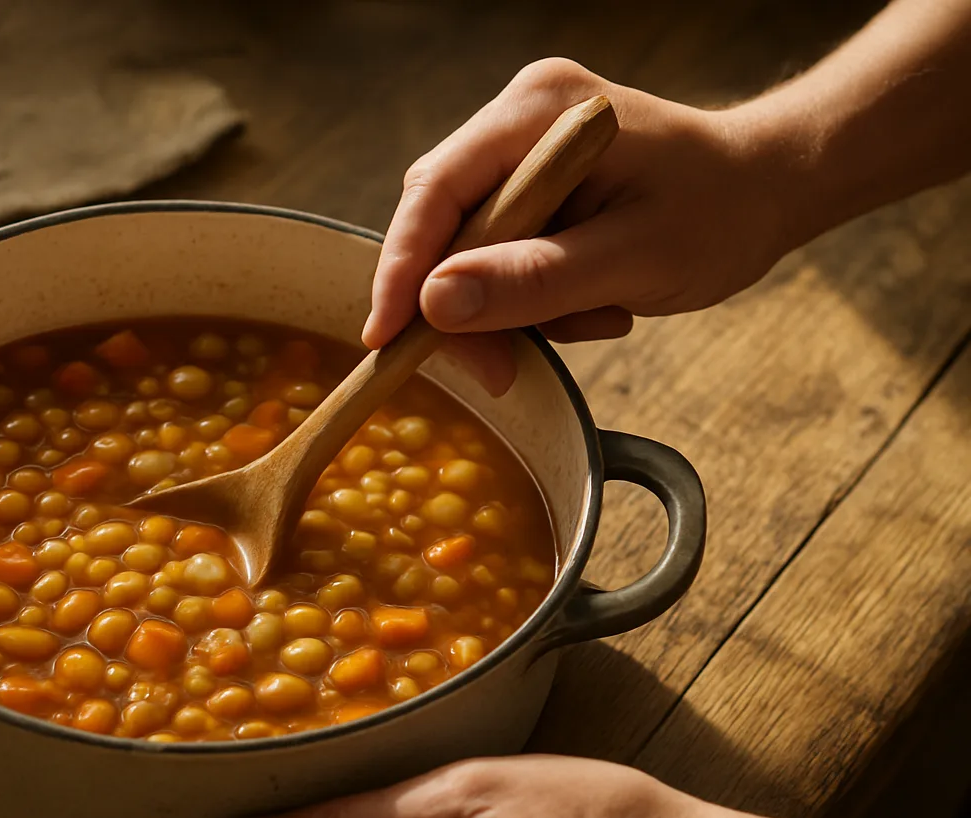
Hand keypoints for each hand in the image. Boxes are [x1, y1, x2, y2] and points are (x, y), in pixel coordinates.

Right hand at [364, 59, 800, 393]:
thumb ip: (533, 280)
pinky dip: (532, 298)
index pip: (436, 190)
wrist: (769, 190)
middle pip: (441, 223)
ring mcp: (520, 153)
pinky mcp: (530, 188)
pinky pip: (497, 257)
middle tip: (497, 370)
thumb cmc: (721, 211)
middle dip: (462, 304)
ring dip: (510, 306)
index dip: (402, 268)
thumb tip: (436, 304)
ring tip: (594, 315)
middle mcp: (516, 120)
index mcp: (538, 111)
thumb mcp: (633, 257)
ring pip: (466, 250)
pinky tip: (594, 301)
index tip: (385, 338)